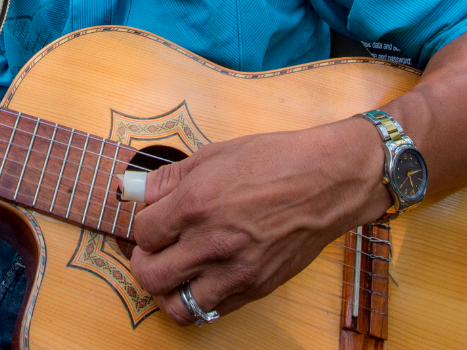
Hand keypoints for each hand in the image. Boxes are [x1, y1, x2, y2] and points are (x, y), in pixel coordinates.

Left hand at [129, 118, 392, 324]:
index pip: (142, 233)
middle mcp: (212, 242)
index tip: (153, 223)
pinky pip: (212, 310)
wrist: (330, 181)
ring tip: (174, 274)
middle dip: (144, 263)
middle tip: (153, 252)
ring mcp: (236, 270)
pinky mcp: (256, 287)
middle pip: (150, 275)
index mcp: (195, 204)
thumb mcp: (214, 155)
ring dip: (167, 292)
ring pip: (176, 306)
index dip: (143, 228)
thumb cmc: (276, 161)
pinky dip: (199, 300)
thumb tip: (137, 192)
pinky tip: (202, 280)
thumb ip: (169, 179)